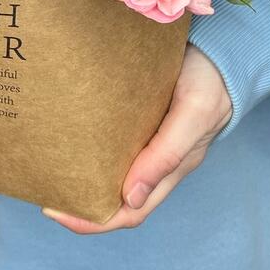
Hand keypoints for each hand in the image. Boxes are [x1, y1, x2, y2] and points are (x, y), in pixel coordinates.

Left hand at [43, 44, 230, 232]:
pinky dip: (94, 149)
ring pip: (115, 173)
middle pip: (117, 199)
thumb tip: (131, 198)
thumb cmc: (211, 82)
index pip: (131, 211)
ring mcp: (151, 140)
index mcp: (171, 168)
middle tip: (46, 194)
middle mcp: (159, 161)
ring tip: (54, 170)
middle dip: (82, 204)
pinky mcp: (144, 118)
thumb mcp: (192, 115)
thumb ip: (166, 155)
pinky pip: (117, 144)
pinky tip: (75, 139)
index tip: (56, 212)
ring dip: (87, 178)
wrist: (223, 49)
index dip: (94, 221)